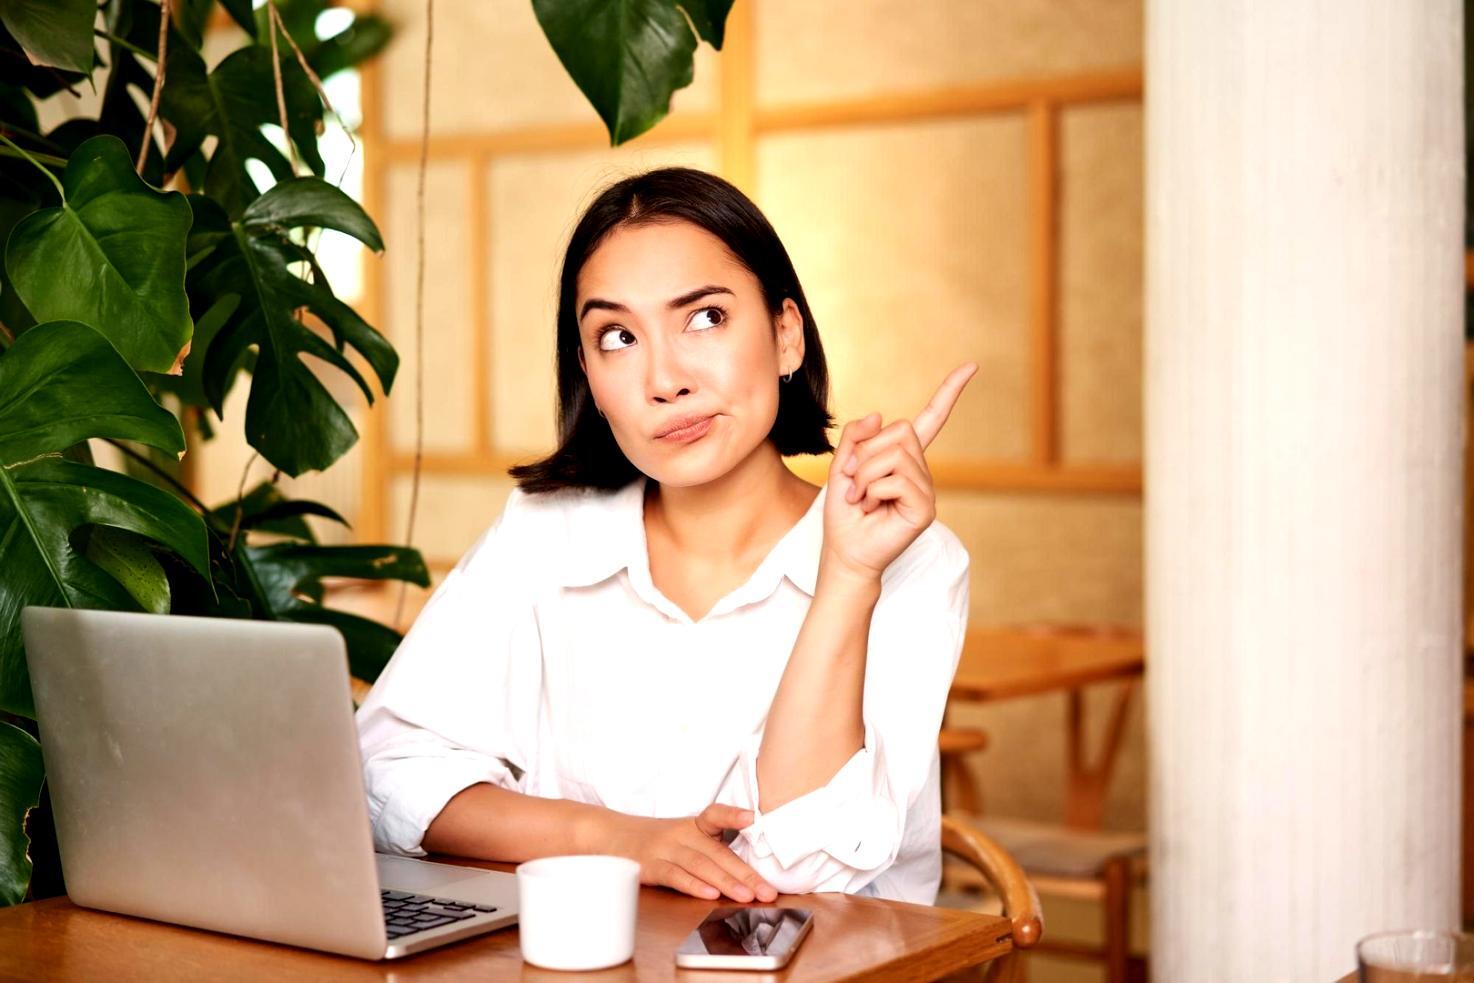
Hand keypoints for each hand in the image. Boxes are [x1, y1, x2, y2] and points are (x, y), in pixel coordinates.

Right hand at [600, 803, 778, 902]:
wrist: (612, 836)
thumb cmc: (658, 841)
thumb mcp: (686, 837)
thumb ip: (713, 849)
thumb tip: (750, 873)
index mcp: (695, 826)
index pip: (715, 815)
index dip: (733, 815)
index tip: (752, 818)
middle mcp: (682, 835)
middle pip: (718, 853)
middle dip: (746, 874)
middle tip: (767, 891)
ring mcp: (665, 849)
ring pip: (700, 865)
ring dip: (725, 882)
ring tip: (746, 896)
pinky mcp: (649, 867)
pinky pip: (674, 876)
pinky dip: (692, 885)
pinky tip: (709, 894)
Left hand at [821, 363, 977, 582]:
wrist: (845, 552)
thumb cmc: (845, 513)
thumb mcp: (842, 466)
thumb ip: (856, 437)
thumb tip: (880, 416)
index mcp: (904, 458)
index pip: (932, 419)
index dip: (949, 392)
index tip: (971, 366)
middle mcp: (921, 471)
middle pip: (899, 431)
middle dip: (866, 454)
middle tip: (855, 484)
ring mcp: (926, 489)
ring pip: (893, 455)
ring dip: (864, 475)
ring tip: (861, 498)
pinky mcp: (925, 508)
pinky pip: (895, 480)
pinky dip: (871, 491)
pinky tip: (870, 507)